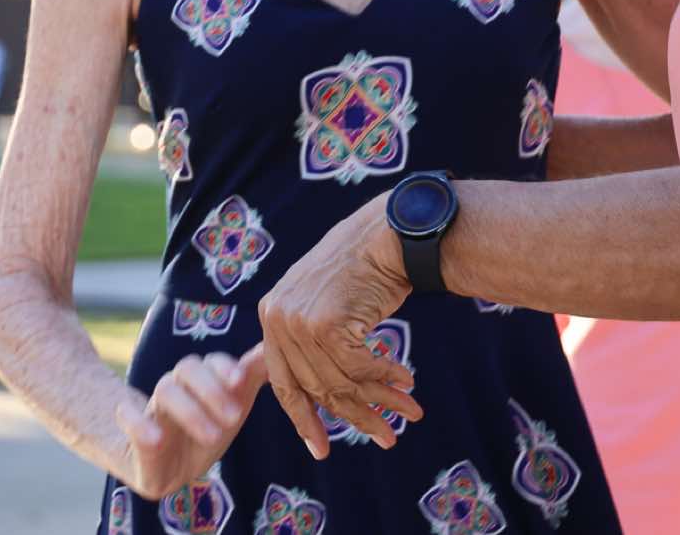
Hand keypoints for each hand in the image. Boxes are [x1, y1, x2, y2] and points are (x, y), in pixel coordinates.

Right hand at [114, 351, 265, 500]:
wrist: (169, 466)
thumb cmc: (208, 426)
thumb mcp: (234, 404)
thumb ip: (253, 375)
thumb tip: (275, 345)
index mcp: (203, 379)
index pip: (213, 362)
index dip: (225, 368)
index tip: (240, 380)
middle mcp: (178, 386)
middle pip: (189, 369)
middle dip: (212, 390)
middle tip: (235, 418)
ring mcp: (155, 408)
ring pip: (166, 392)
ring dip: (190, 411)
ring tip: (212, 436)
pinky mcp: (134, 433)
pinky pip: (127, 419)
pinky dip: (138, 423)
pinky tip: (154, 437)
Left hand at [258, 193, 423, 458]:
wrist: (388, 230)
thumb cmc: (363, 263)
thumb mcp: (322, 299)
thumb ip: (311, 338)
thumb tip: (322, 393)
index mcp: (270, 314)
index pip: (284, 383)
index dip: (305, 420)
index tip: (322, 448)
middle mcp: (277, 318)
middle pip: (317, 388)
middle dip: (356, 416)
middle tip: (384, 438)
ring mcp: (299, 321)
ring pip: (342, 382)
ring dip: (381, 399)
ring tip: (409, 412)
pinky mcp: (327, 324)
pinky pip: (360, 367)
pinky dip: (387, 376)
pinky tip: (407, 379)